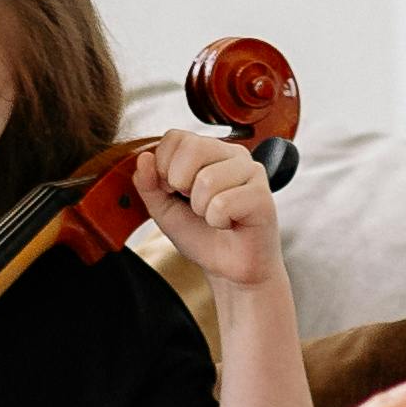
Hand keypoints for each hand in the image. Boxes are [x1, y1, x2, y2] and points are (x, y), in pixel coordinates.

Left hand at [131, 129, 284, 291]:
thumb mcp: (164, 209)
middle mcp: (232, 154)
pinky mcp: (262, 195)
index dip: (164, 166)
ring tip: (214, 216)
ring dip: (201, 208)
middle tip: (194, 204)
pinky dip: (218, 221)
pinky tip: (229, 224)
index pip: (176, 137)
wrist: (229, 269)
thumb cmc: (203, 236)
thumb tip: (144, 158)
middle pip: (193, 147)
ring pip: (207, 179)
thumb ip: (149, 184)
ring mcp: (251, 172)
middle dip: (181, 183)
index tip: (173, 190)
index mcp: (209, 150)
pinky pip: (223, 203)